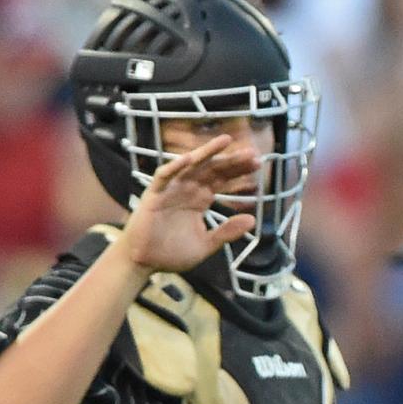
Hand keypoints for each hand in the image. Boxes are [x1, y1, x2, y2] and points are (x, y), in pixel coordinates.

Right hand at [113, 136, 259, 275]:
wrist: (145, 262)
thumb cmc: (172, 253)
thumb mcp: (206, 244)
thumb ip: (227, 231)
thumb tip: (252, 219)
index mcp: (199, 199)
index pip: (221, 179)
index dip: (237, 171)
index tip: (257, 163)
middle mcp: (186, 190)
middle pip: (211, 170)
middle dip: (230, 160)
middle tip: (252, 153)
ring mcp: (170, 190)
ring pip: (190, 166)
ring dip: (207, 153)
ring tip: (225, 141)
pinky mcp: (153, 196)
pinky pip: (163, 177)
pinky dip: (174, 167)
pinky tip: (189, 159)